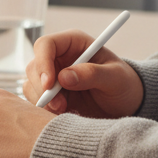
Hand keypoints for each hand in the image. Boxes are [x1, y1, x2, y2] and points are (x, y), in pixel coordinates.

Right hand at [24, 29, 143, 117]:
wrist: (125, 104)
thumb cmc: (124, 84)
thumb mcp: (115, 77)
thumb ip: (92, 74)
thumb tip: (65, 77)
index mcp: (73, 43)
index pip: (46, 45)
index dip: (43, 62)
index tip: (49, 84)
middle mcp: (59, 57)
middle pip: (34, 67)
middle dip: (42, 88)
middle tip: (60, 105)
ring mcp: (53, 76)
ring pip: (31, 85)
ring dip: (44, 101)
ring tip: (66, 110)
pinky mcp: (52, 94)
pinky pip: (37, 101)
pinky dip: (46, 110)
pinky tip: (65, 114)